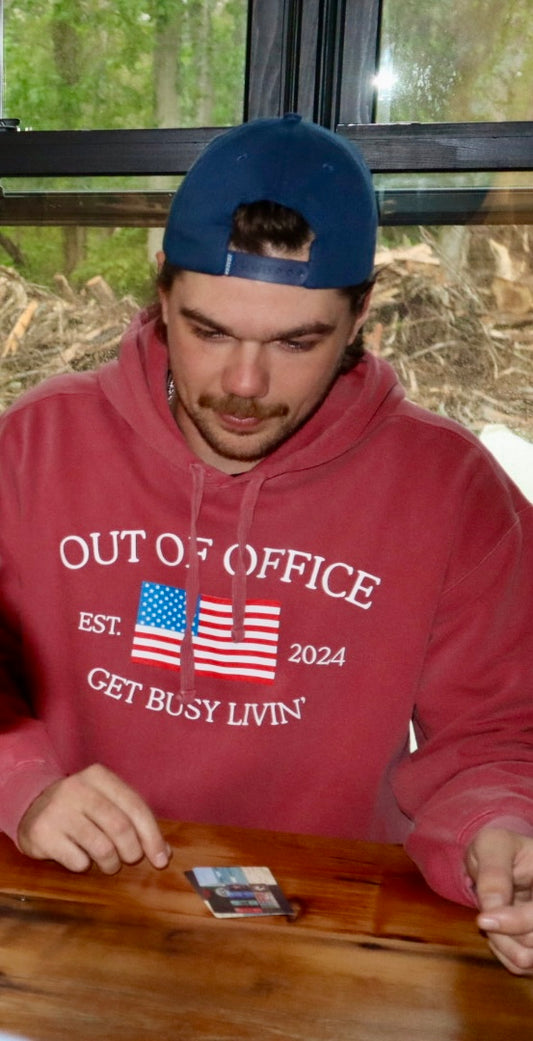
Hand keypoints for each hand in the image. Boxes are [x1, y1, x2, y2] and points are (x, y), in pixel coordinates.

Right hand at [17, 763, 171, 874]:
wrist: (31, 806)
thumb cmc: (80, 807)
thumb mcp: (106, 801)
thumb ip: (134, 819)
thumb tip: (164, 852)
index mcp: (99, 776)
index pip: (135, 807)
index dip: (152, 836)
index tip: (162, 859)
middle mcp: (77, 788)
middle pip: (120, 827)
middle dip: (132, 851)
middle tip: (130, 860)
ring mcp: (58, 810)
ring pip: (101, 847)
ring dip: (111, 863)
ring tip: (109, 864)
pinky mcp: (42, 833)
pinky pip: (77, 860)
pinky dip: (85, 866)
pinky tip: (80, 858)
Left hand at [465, 826, 532, 974]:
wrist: (500, 860)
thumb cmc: (497, 848)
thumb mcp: (492, 846)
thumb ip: (494, 875)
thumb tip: (492, 909)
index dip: (515, 922)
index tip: (483, 919)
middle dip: (503, 933)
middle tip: (484, 917)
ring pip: (529, 959)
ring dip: (502, 945)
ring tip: (491, 921)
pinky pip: (522, 966)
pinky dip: (504, 953)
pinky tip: (498, 931)